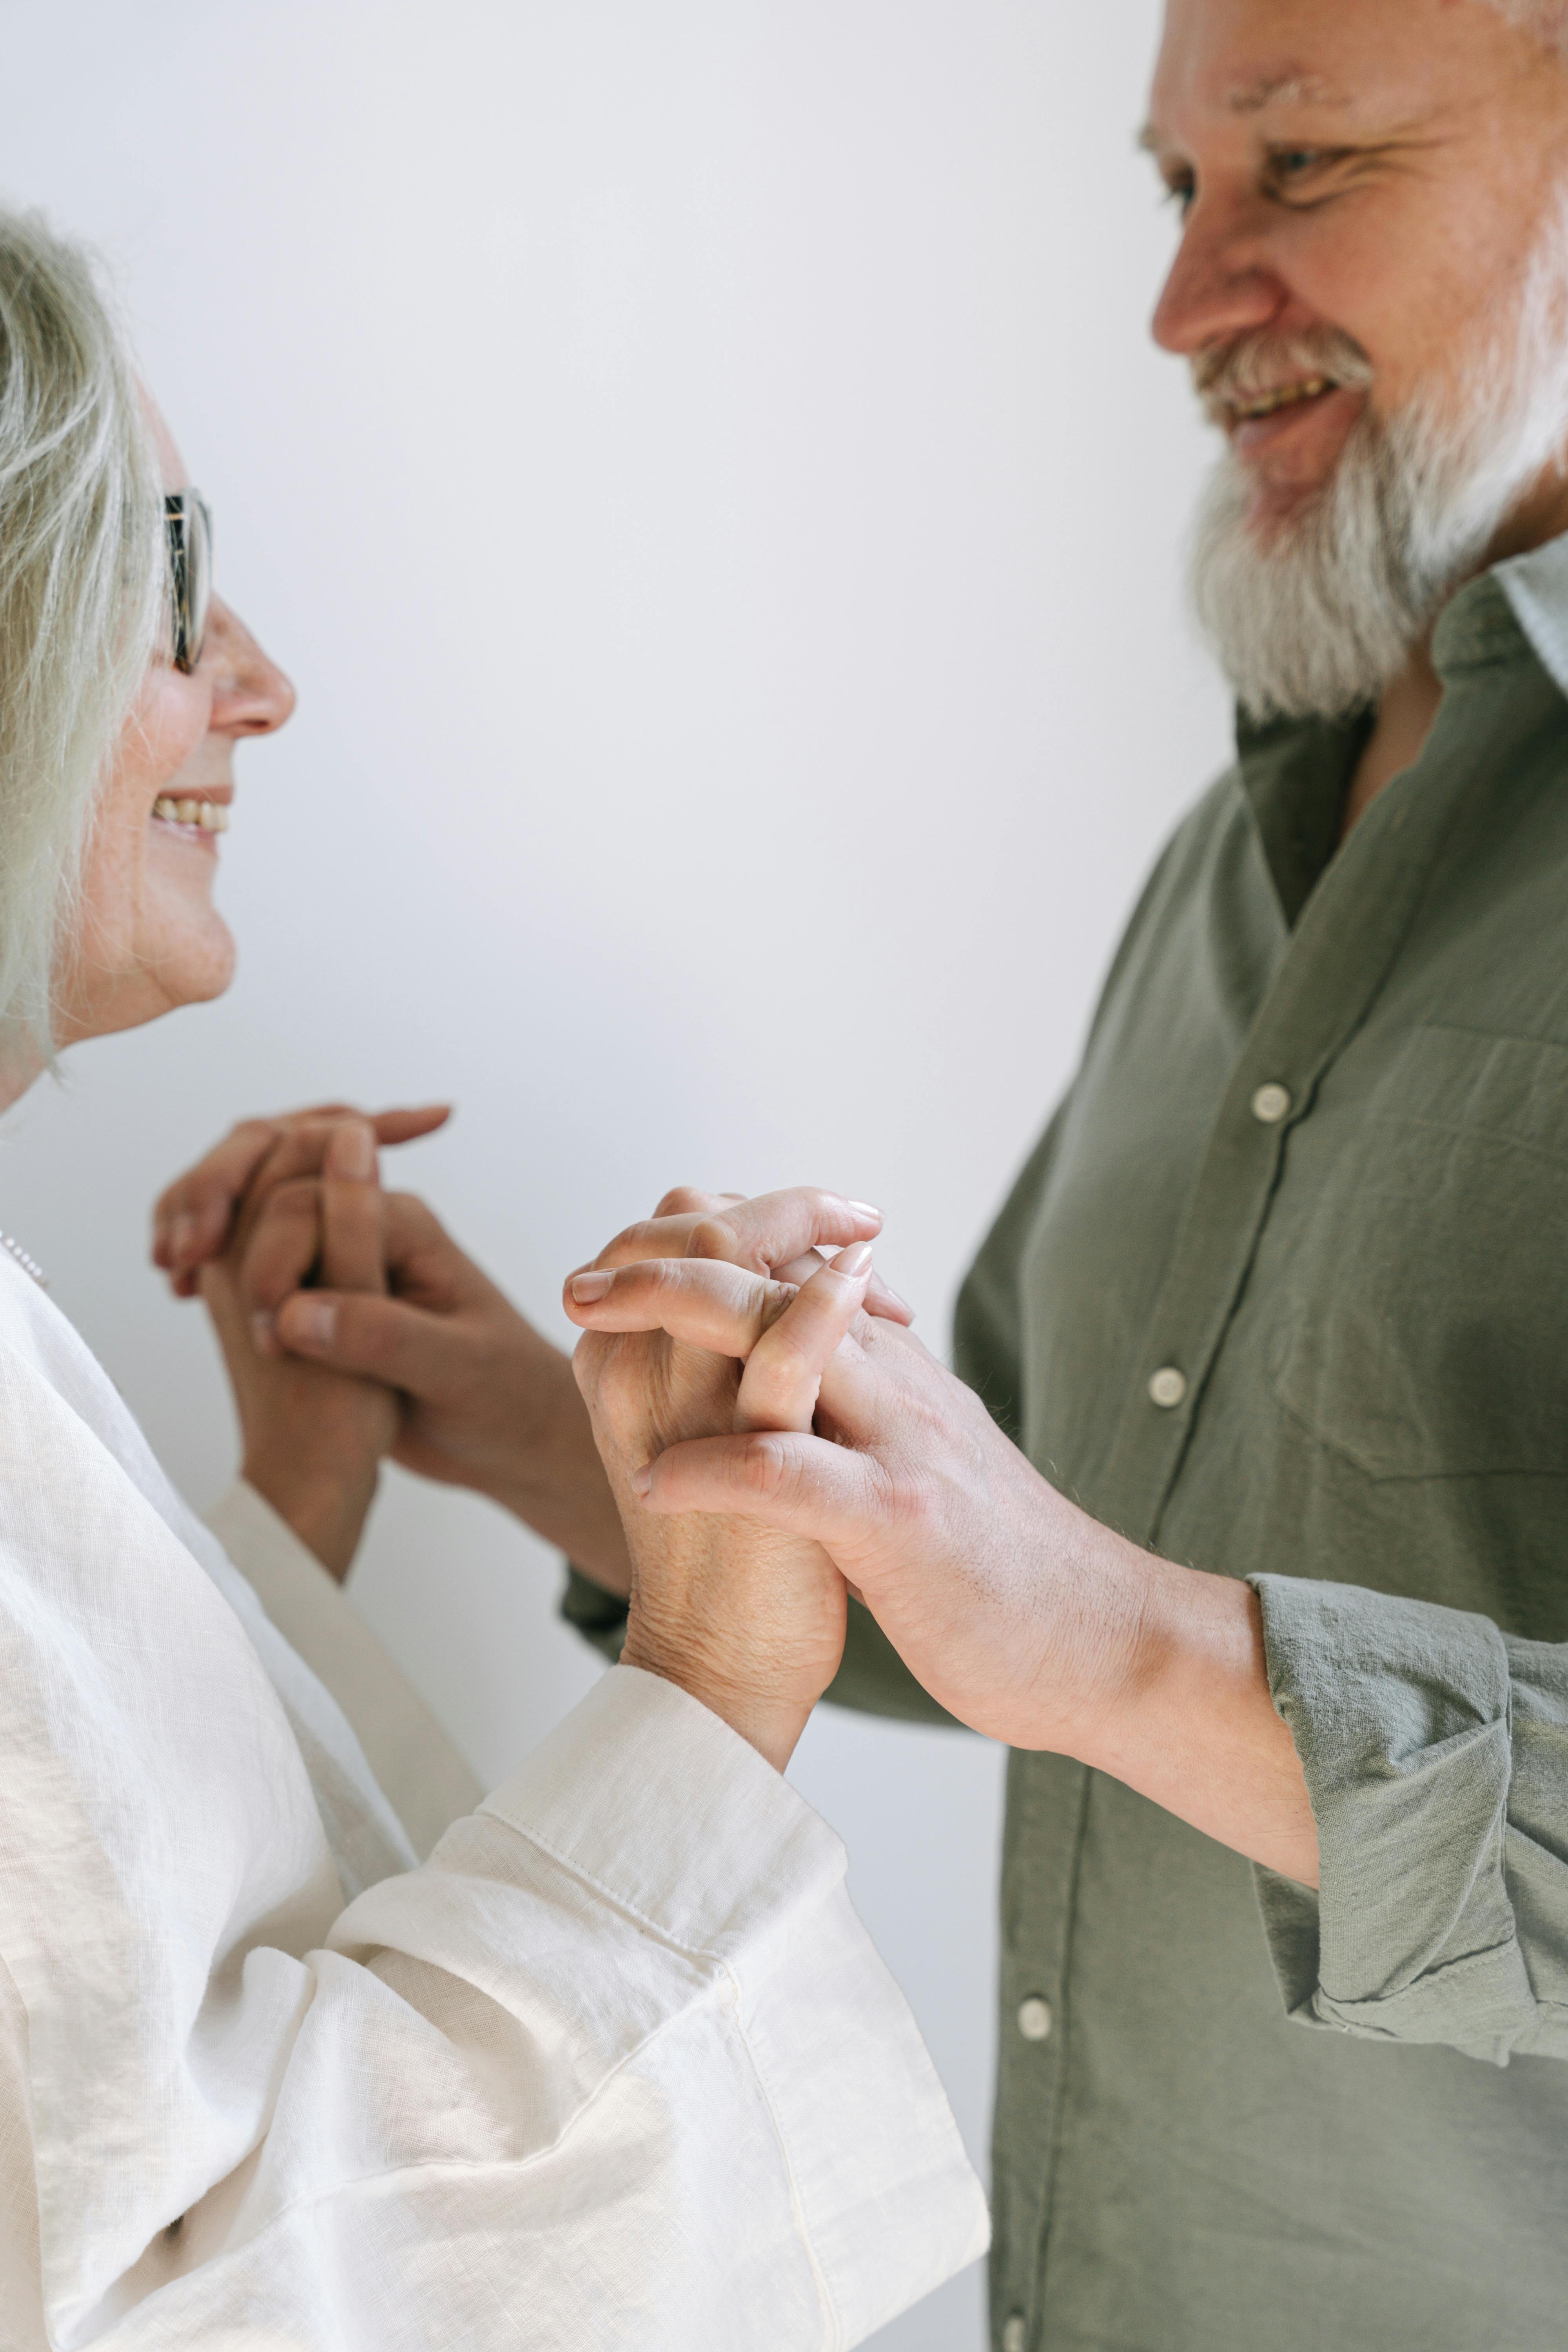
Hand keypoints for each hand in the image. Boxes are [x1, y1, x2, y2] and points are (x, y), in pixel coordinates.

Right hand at [155, 1100, 630, 1587]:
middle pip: (267, 1177)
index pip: (304, 1201)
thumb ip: (382, 1335)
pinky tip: (182, 1286)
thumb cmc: (502, 1397)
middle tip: (177, 1266)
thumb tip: (296, 1316)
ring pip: (249, 1208)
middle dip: (211, 1203)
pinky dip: (215, 1257)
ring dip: (203, 1219)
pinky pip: (250, 1251)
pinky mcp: (319, 1297)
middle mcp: (364, 1227)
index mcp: (403, 1224)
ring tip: (172, 1271)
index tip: (271, 1330)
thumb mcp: (454, 1368)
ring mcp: (337, 1259)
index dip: (271, 1257)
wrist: (513, 1438)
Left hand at [566, 1222, 1320, 1882]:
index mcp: (900, 1369)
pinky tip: (655, 1483)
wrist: (1102, 1642)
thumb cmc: (1004, 1565)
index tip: (625, 1260)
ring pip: (779, 1334)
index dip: (704, 1245)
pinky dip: (713, 1468)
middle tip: (580, 1283)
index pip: (792, 1263)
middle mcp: (898, 1385)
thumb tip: (808, 1377)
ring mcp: (900, 1447)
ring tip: (587, 1322)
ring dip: (669, 1314)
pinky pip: (789, 1472)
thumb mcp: (926, 1458)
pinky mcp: (899, 1524)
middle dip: (663, 1260)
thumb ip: (873, 1407)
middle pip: (772, 1273)